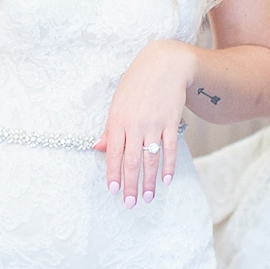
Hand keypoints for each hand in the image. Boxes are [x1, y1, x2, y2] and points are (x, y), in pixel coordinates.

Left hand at [97, 40, 193, 208]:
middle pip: (131, 161)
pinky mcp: (171, 122)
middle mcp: (135, 124)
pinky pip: (169, 149)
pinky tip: (166, 180)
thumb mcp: (117, 103)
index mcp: (118, 120)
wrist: (164, 64)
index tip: (113, 191)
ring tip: (149, 198)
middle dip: (130, 185)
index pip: (113, 153)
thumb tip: (98, 148)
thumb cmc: (136, 84)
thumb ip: (110, 129)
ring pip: (150, 159)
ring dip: (150, 181)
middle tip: (130, 204)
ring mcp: (154, 124)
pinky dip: (168, 166)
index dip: (113, 174)